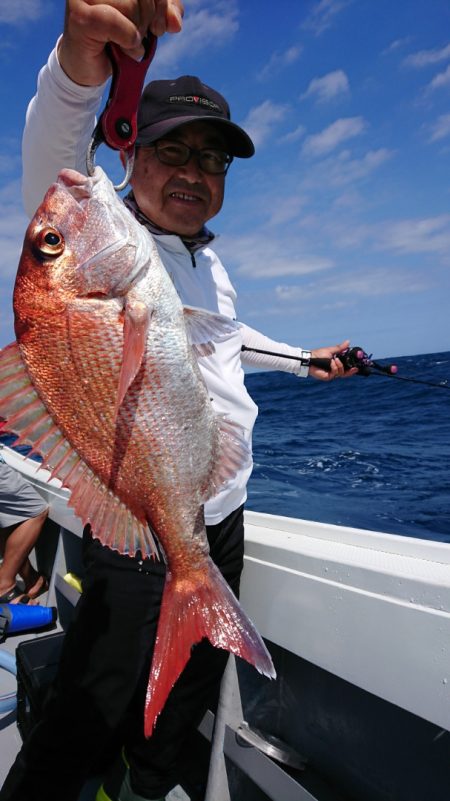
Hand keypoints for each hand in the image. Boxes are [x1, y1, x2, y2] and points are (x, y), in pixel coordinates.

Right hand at [58, 0, 183, 85]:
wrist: (88, 66)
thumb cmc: (116, 39)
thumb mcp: (146, 22)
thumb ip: (165, 13)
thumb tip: (175, 22)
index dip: (163, 4)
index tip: (160, 27)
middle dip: (149, 19)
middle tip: (140, 37)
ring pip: (132, 6)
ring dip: (136, 33)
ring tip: (126, 43)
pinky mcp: (79, 14)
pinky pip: (117, 23)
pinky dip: (127, 39)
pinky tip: (122, 48)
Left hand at [309, 339, 358, 381]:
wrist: (310, 358)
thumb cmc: (319, 354)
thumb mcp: (332, 350)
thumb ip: (340, 348)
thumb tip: (348, 342)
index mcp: (336, 365)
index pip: (345, 369)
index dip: (351, 370)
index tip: (356, 367)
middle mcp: (334, 371)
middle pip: (345, 374)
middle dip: (350, 372)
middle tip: (355, 368)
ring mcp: (330, 375)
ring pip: (341, 373)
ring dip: (340, 366)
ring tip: (335, 359)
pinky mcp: (327, 377)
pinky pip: (335, 373)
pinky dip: (334, 367)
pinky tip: (331, 362)